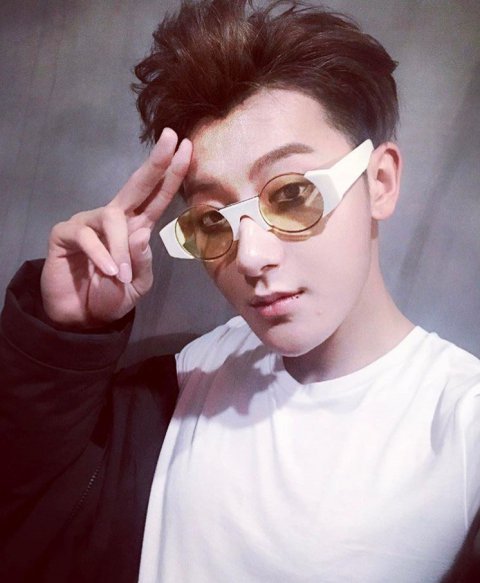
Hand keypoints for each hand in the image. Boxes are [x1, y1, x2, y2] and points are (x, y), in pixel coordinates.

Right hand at [40, 128, 191, 327]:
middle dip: (156, 163)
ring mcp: (90, 223)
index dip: (172, 174)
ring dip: (121, 247)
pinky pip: (88, 237)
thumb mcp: (136, 284)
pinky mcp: (66, 233)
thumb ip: (141, 262)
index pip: (158, 198)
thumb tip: (142, 233)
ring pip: (113, 217)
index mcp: (137, 228)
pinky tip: (107, 272)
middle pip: (138, 185)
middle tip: (170, 138)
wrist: (80, 317)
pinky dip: (101, 256)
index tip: (185, 148)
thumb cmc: (111, 296)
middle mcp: (115, 219)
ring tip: (121, 276)